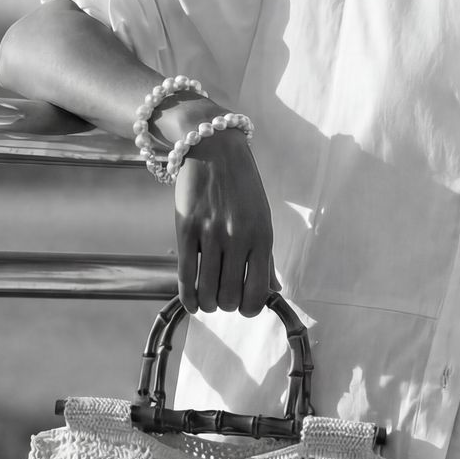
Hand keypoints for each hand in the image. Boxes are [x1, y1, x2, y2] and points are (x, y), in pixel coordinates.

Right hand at [172, 128, 278, 315]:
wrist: (214, 150)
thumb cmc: (242, 187)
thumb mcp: (262, 219)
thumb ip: (266, 257)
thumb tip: (274, 291)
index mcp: (262, 237)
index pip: (258, 292)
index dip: (250, 308)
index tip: (244, 306)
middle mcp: (238, 238)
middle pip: (230, 297)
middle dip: (226, 306)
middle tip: (223, 299)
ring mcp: (211, 234)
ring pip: (207, 291)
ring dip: (208, 303)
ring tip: (208, 300)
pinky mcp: (186, 228)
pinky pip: (185, 275)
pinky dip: (188, 297)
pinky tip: (192, 302)